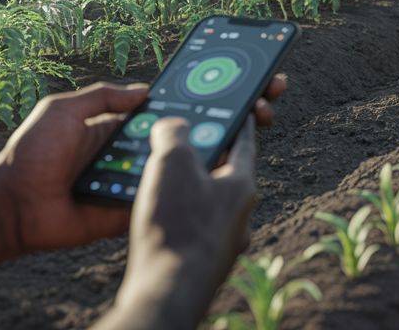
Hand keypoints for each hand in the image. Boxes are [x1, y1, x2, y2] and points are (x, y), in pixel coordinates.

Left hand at [0, 74, 286, 272]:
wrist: (13, 205)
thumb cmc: (32, 153)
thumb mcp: (64, 109)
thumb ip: (105, 97)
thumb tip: (146, 91)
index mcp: (127, 123)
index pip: (178, 103)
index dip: (208, 90)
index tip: (242, 74)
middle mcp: (143, 148)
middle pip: (198, 130)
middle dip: (237, 112)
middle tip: (268, 99)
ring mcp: (145, 178)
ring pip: (194, 163)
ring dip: (229, 145)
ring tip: (259, 123)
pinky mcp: (140, 206)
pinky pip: (174, 194)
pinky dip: (201, 184)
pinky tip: (231, 166)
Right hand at [99, 118, 257, 328]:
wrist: (167, 291)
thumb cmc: (177, 225)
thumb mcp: (172, 162)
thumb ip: (174, 134)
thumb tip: (173, 124)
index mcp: (241, 185)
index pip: (244, 141)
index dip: (238, 119)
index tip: (240, 107)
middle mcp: (239, 215)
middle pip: (223, 172)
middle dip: (205, 155)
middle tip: (183, 142)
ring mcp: (222, 241)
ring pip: (206, 202)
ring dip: (186, 187)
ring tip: (159, 177)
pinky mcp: (201, 261)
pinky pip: (191, 227)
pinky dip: (176, 215)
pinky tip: (154, 214)